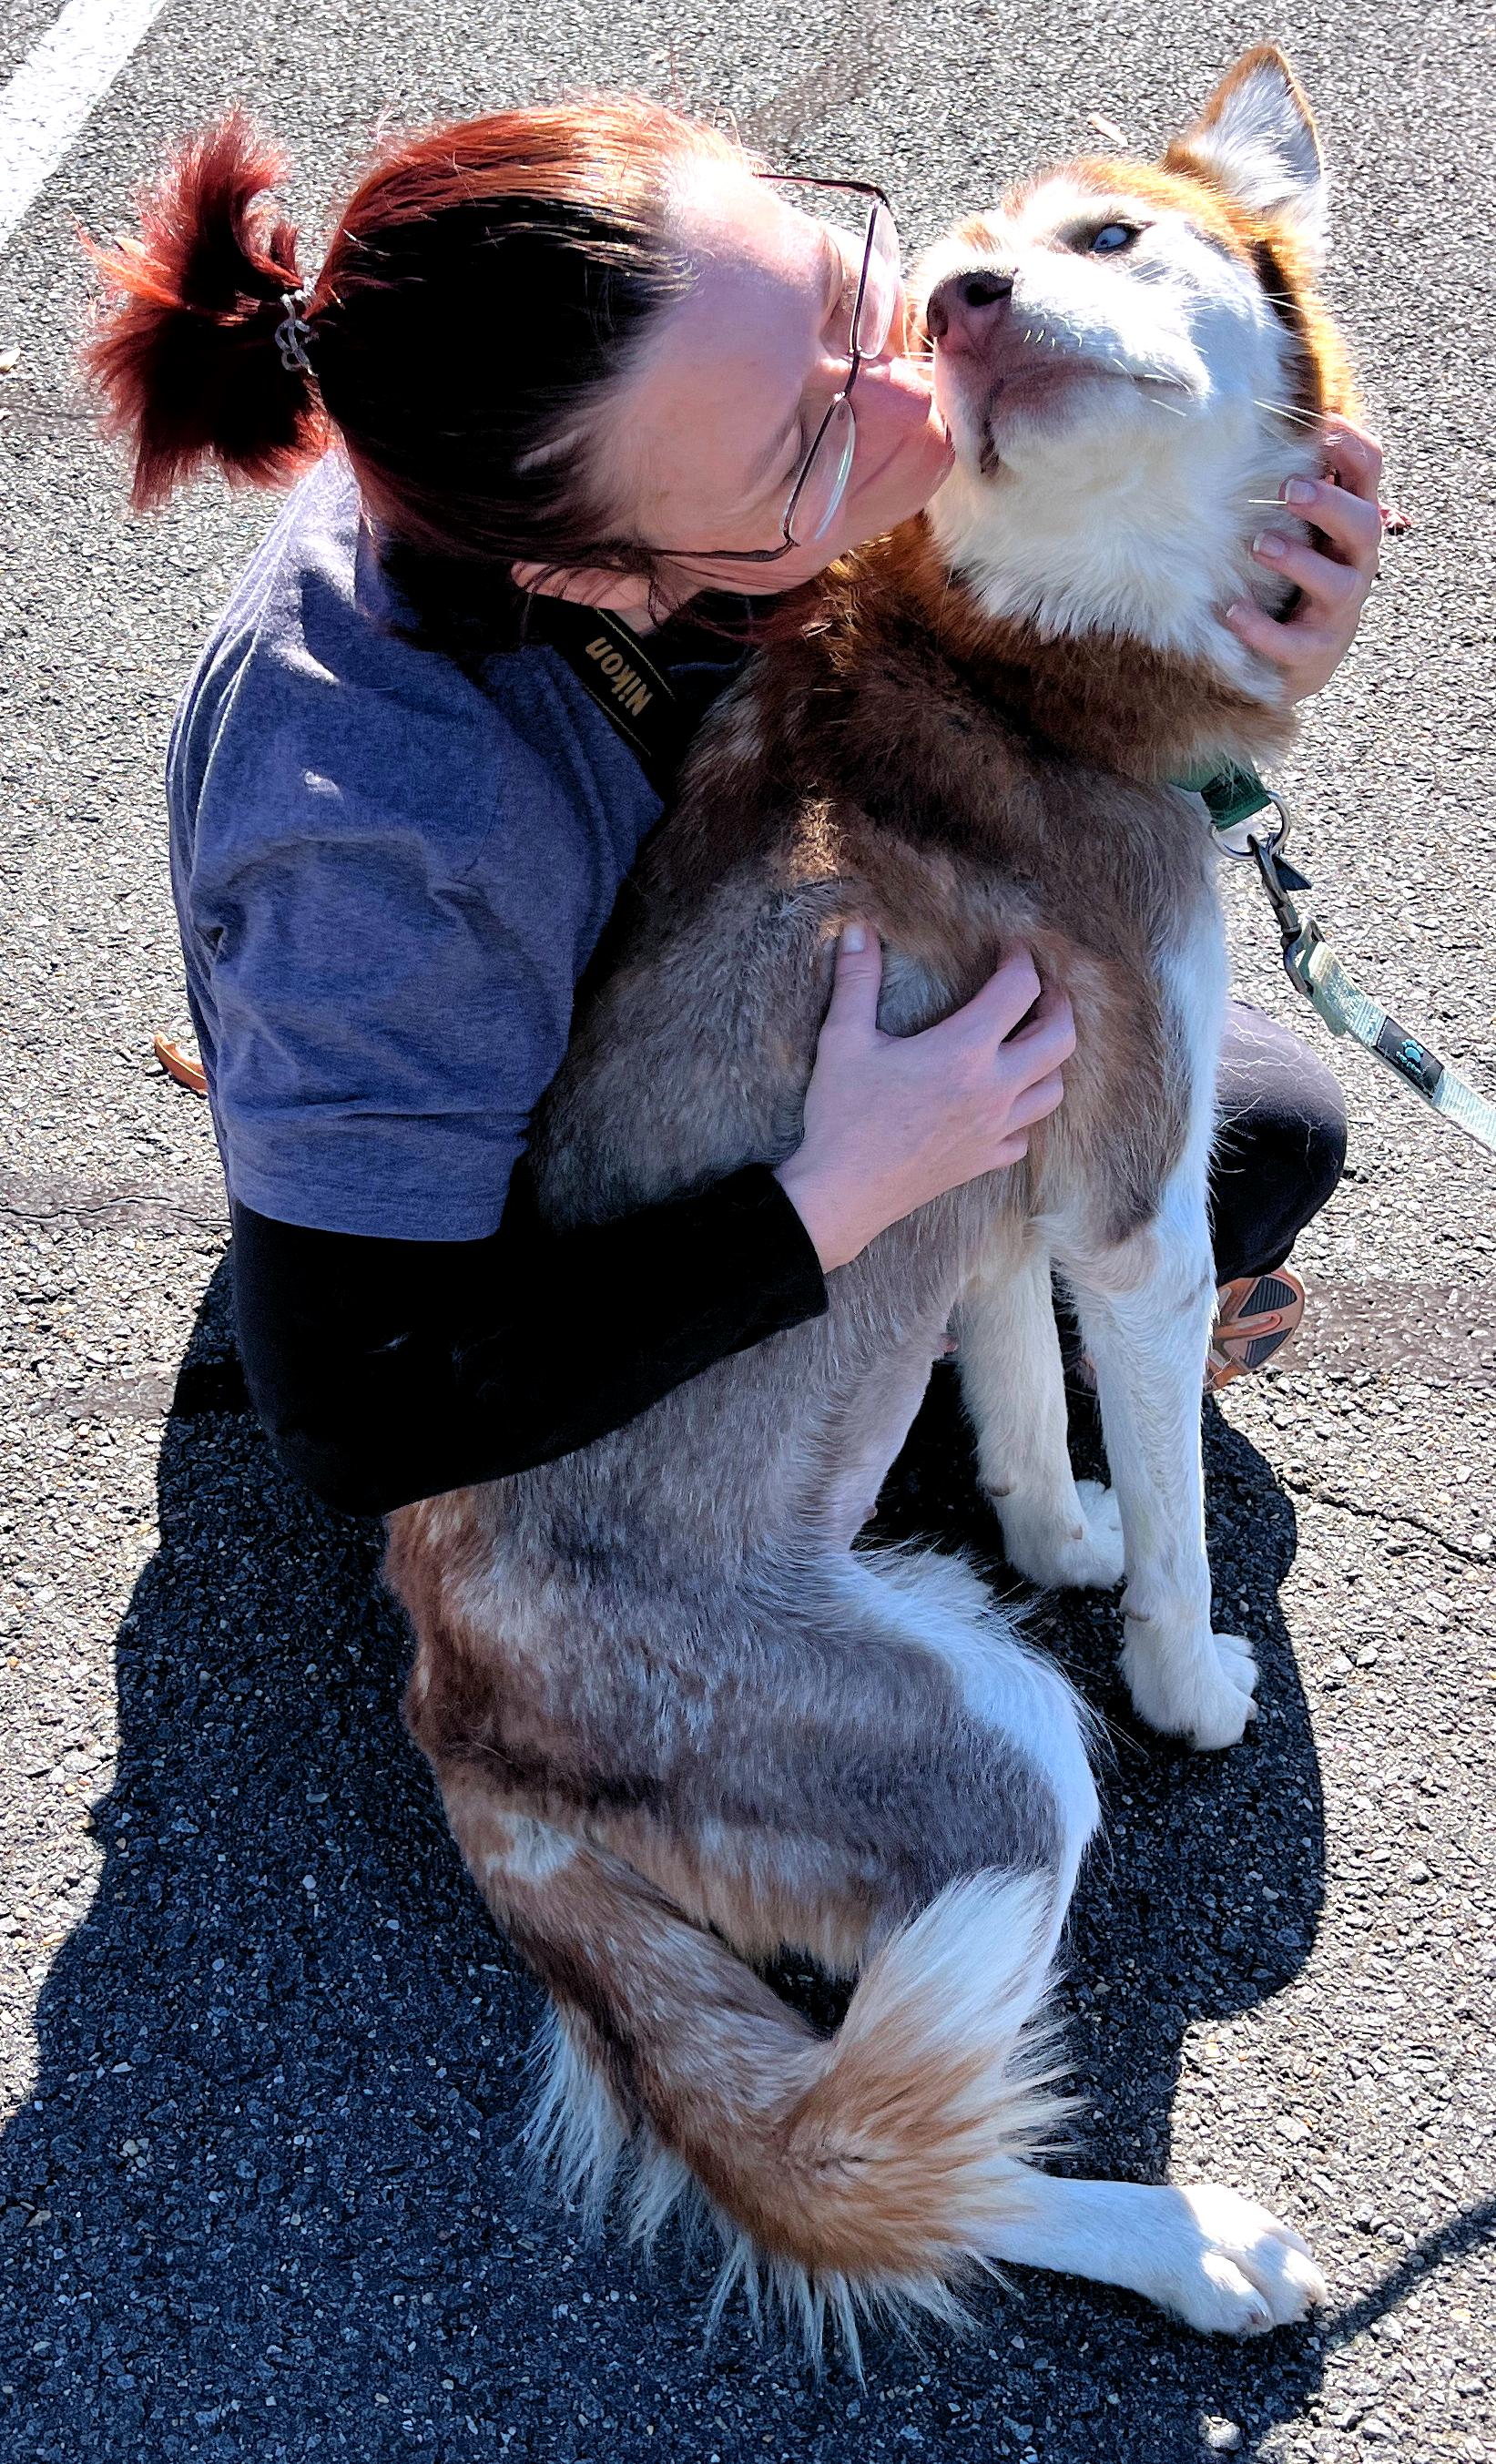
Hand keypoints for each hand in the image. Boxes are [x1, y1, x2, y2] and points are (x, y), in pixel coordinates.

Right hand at [774, 928, 1075, 1272]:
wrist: (842, 1193)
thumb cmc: (843, 1116)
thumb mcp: (844, 1039)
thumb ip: (857, 980)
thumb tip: (858, 928)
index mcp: (964, 1051)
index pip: (1018, 990)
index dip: (1021, 961)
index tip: (1011, 949)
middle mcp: (994, 1089)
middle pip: (1060, 1039)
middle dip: (1058, 1006)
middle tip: (1042, 991)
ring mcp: (995, 1130)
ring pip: (1054, 1089)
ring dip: (1050, 1060)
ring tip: (1031, 1043)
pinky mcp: (985, 1161)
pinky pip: (1026, 1135)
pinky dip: (1026, 1113)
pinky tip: (1005, 1103)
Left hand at [1225, 416, 1384, 702]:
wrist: (1296, 662)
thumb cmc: (1294, 578)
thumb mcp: (1301, 528)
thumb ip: (1293, 484)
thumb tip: (1264, 421)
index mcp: (1352, 523)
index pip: (1368, 473)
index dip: (1352, 446)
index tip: (1322, 426)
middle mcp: (1355, 563)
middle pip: (1361, 526)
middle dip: (1329, 504)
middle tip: (1290, 489)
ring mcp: (1339, 611)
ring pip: (1337, 584)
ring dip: (1298, 561)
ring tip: (1259, 545)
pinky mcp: (1314, 653)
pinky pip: (1293, 643)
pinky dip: (1262, 628)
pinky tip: (1232, 612)